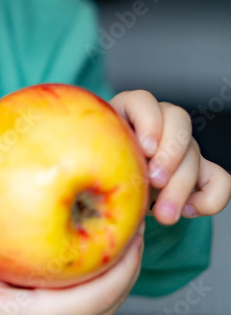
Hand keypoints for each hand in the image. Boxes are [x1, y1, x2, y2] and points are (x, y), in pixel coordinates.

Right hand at [0, 214, 145, 314]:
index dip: (127, 258)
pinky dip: (109, 271)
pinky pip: (100, 295)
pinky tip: (100, 241)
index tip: (134, 222)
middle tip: (137, 213)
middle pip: (120, 292)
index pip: (107, 289)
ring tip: (126, 223)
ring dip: (124, 264)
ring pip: (113, 296)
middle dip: (133, 255)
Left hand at [109, 89, 230, 224]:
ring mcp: (180, 146)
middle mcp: (158, 124)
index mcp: (126, 113)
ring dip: (181, 185)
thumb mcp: (95, 166)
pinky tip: (186, 210)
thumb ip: (99, 169)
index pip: (143, 100)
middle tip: (154, 181)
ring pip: (195, 152)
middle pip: (178, 121)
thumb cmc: (98, 172)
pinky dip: (209, 198)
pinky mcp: (198, 171)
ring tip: (163, 213)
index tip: (145, 149)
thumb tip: (100, 187)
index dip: (148, 121)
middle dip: (169, 154)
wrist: (109, 191)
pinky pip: (220, 180)